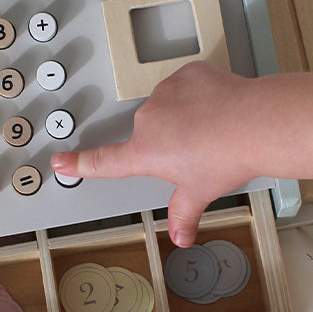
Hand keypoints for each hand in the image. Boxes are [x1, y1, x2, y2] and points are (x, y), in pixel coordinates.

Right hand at [50, 62, 260, 246]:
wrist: (253, 125)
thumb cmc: (224, 158)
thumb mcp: (200, 193)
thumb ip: (185, 214)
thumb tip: (181, 238)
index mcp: (144, 153)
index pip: (104, 162)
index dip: (79, 163)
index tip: (59, 161)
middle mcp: (148, 120)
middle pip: (152, 133)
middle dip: (170, 140)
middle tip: (199, 151)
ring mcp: (166, 93)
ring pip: (170, 106)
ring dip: (185, 115)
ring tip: (213, 129)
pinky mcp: (187, 73)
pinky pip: (188, 85)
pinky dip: (200, 95)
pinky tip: (218, 107)